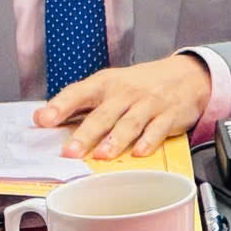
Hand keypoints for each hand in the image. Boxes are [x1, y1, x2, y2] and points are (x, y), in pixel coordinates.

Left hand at [36, 53, 212, 158]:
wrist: (188, 75)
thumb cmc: (140, 85)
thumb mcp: (110, 86)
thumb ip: (78, 103)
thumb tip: (42, 119)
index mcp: (106, 84)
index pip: (79, 92)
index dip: (60, 106)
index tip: (44, 119)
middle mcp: (127, 92)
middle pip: (104, 114)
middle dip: (86, 133)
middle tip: (70, 152)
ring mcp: (149, 103)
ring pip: (131, 123)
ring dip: (116, 139)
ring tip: (102, 155)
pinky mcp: (170, 115)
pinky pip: (158, 129)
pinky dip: (149, 141)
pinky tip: (139, 152)